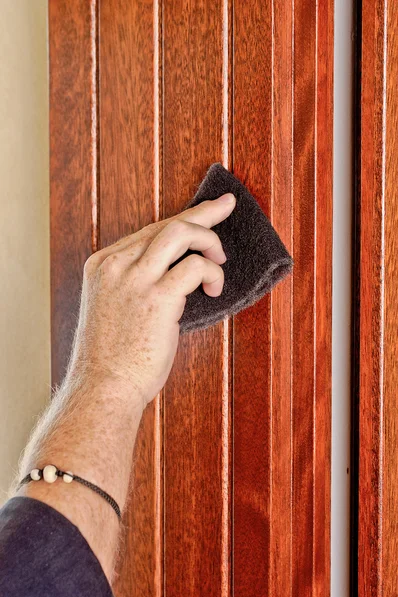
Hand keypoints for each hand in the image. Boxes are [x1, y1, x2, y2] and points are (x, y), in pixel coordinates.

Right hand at [66, 193, 235, 404]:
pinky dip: (212, 273)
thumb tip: (174, 272)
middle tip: (226, 206)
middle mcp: (116, 265)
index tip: (204, 210)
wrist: (103, 389)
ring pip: (181, 232)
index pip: (148, 231)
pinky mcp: (158, 298)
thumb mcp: (112, 308)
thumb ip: (133, 284)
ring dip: (209, 240)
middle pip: (167, 224)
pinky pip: (195, 266)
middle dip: (204, 213)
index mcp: (102, 265)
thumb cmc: (113, 358)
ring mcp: (134, 279)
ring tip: (220, 259)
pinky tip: (214, 289)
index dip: (180, 219)